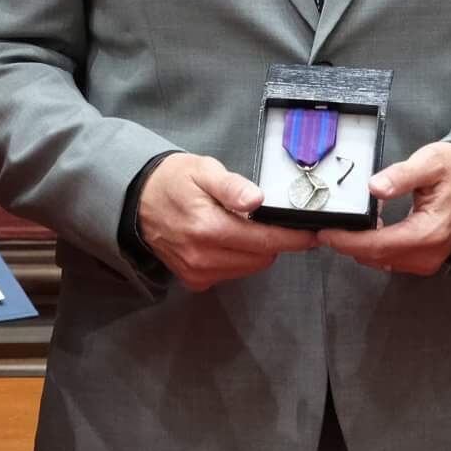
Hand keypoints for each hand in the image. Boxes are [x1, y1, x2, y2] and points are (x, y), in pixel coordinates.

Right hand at [138, 153, 307, 290]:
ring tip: (240, 226)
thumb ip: (232, 186)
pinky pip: (232, 273)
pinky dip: (238, 258)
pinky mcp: (194, 280)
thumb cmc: (174, 180)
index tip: (312, 234)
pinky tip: (225, 240)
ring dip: (255, 250)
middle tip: (269, 219)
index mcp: (207, 227)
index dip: (293, 238)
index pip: (265, 240)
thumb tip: (257, 200)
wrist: (137, 201)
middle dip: (273, 240)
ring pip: (249, 268)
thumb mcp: (203, 170)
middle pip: (262, 258)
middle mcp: (202, 256)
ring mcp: (197, 272)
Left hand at [319, 141, 450, 276]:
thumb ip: (401, 176)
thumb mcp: (430, 163)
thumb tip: (374, 187)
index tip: (324, 232)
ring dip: (360, 247)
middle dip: (347, 245)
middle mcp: (429, 253)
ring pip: (382, 261)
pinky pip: (392, 259)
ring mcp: (429, 260)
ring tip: (343, 226)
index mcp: (429, 232)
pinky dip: (375, 248)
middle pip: (376, 257)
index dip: (347, 241)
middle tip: (325, 227)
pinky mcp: (427, 258)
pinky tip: (367, 230)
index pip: (377, 245)